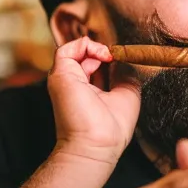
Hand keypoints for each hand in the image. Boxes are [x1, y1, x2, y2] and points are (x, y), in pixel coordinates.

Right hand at [48, 37, 139, 165]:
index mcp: (89, 90)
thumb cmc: (113, 126)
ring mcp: (66, 78)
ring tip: (109, 58)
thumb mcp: (127, 91)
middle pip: (88, 56)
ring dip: (97, 49)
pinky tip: (103, 56)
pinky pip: (67, 49)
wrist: (97, 142)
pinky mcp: (59, 74)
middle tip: (118, 57)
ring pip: (77, 51)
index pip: (97, 64)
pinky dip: (87, 45)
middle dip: (105, 52)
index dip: (111, 57)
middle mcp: (76, 83)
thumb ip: (123, 71)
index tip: (124, 59)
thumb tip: (121, 56)